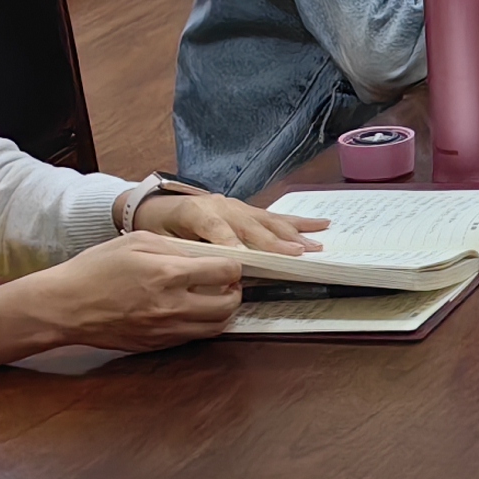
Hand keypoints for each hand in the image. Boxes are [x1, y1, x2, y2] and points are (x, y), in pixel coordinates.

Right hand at [0, 229, 244, 367]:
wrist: (63, 307)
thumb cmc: (95, 268)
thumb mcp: (136, 242)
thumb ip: (176, 247)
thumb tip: (206, 254)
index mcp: (168, 274)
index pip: (226, 272)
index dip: (234, 265)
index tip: (228, 262)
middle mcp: (172, 307)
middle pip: (229, 305)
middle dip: (235, 291)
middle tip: (225, 282)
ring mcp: (165, 331)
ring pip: (217, 327)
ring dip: (223, 312)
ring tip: (212, 297)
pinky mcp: (156, 346)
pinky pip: (194, 338)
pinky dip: (201, 325)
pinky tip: (190, 310)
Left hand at [135, 190, 325, 256]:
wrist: (158, 206)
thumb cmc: (160, 228)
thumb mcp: (162, 242)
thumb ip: (186, 254)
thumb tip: (210, 273)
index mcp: (197, 212)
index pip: (218, 230)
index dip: (231, 244)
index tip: (244, 260)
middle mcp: (222, 206)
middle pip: (251, 225)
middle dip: (274, 241)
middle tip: (295, 253)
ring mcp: (239, 206)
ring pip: (269, 221)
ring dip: (293, 235)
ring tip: (314, 245)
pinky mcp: (249, 210)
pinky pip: (276, 217)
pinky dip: (299, 222)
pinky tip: (321, 224)